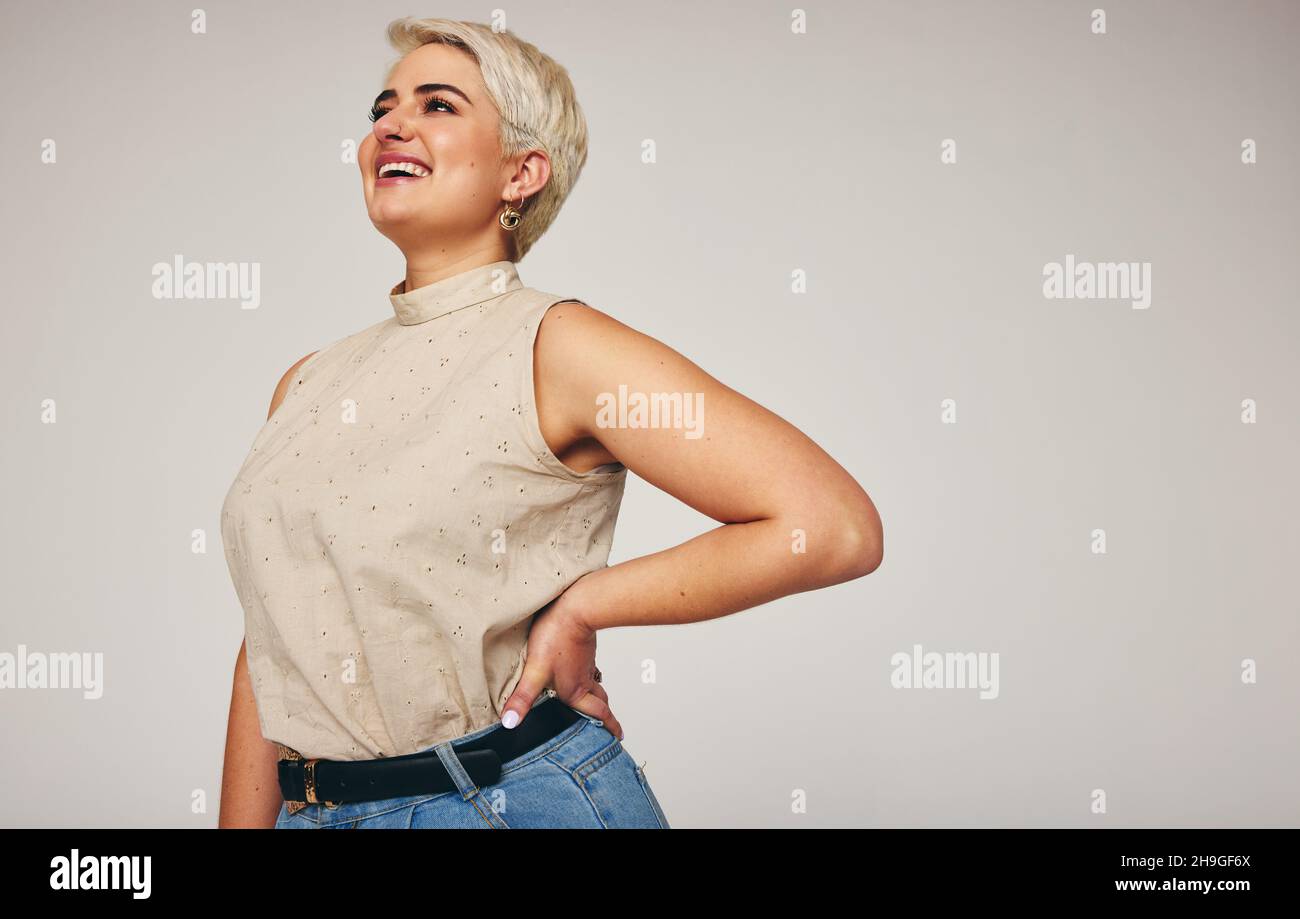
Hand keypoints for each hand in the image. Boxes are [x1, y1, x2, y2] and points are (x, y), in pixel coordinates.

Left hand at [499, 590, 623, 740]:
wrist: (576, 606)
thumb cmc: (557, 636)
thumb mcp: (535, 671)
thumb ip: (522, 698)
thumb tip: (510, 723)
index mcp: (575, 690)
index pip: (598, 713)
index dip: (609, 726)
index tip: (619, 736)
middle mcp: (583, 679)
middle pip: (601, 701)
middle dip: (606, 715)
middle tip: (611, 725)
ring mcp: (585, 662)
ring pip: (596, 683)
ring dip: (598, 695)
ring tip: (595, 702)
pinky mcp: (583, 648)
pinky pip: (588, 667)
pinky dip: (588, 675)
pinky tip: (578, 671)